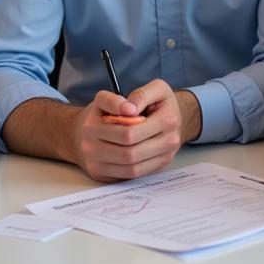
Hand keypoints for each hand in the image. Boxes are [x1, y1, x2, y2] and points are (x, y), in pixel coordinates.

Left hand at [72, 79, 186, 181]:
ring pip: (130, 168)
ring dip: (109, 158)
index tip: (102, 119)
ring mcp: (164, 159)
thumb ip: (140, 94)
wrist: (169, 118)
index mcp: (168, 120)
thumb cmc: (157, 103)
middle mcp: (169, 142)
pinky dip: (115, 167)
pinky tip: (106, 155)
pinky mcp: (156, 169)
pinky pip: (133, 175)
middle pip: (129, 154)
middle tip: (93, 133)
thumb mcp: (154, 87)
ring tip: (97, 143)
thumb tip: (128, 109)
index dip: (110, 129)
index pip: (131, 133)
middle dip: (106, 145)